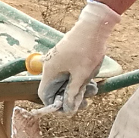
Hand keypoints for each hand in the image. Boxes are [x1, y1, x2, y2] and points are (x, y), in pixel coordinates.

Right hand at [38, 0, 120, 114]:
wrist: (93, 27)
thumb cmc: (86, 51)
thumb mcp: (82, 77)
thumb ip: (74, 94)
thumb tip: (68, 109)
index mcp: (50, 72)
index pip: (45, 95)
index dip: (56, 105)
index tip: (71, 108)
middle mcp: (50, 67)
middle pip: (56, 89)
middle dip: (71, 97)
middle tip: (87, 100)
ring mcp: (58, 61)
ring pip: (64, 81)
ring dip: (78, 88)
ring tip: (93, 88)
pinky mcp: (65, 56)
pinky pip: (69, 73)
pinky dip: (78, 79)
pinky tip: (90, 78)